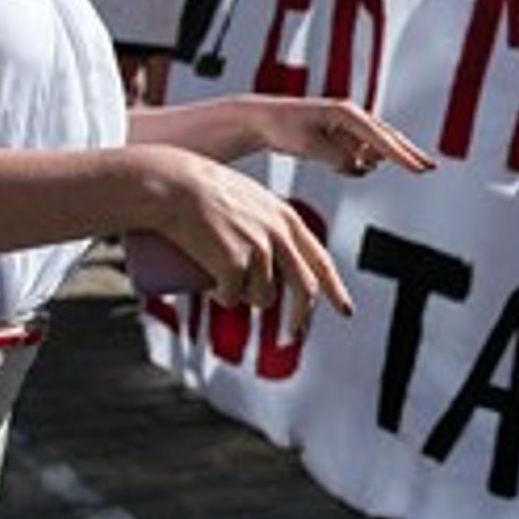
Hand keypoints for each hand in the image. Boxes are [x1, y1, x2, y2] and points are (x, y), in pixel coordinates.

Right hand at [156, 150, 353, 324]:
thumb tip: (276, 263)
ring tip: (226, 281)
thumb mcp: (250, 200)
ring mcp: (257, 250)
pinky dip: (224, 299)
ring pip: (262, 297)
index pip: (322, 261)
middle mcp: (279, 235)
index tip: (345, 311)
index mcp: (287, 218)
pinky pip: (233, 298)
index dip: (335, 290)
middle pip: (303, 289)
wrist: (172, 185)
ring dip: (247, 299)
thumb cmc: (203, 190)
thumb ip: (266, 224)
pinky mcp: (232, 264)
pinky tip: (214, 288)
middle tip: (291, 332)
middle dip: (299, 316)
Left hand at [257, 98, 435, 177]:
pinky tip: (335, 165)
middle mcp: (352, 117)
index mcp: (347, 113)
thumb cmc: (283, 128)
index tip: (421, 170)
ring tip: (331, 155)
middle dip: (407, 154)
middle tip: (430, 168)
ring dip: (363, 162)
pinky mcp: (341, 137)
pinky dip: (350, 165)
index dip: (402, 156)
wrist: (263, 121)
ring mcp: (348, 128)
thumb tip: (361, 166)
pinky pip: (355, 157)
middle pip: (388, 138)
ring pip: (370, 150)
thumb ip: (339, 158)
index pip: (381, 139)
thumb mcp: (310, 147)